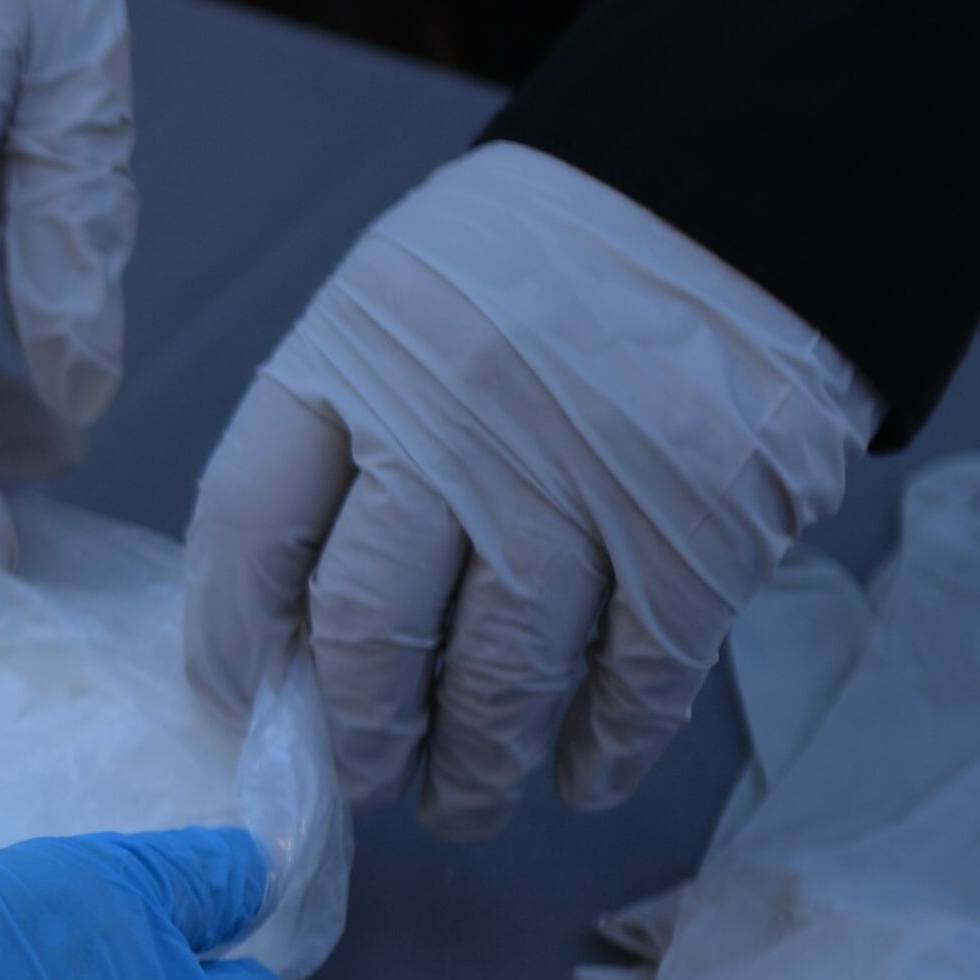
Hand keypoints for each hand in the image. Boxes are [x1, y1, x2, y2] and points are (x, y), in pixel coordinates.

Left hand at [184, 142, 878, 839]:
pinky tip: (581, 776)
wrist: (748, 178)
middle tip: (363, 772)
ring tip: (463, 801)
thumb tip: (293, 618)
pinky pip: (638, 679)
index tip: (245, 695)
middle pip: (365, 627)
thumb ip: (345, 431)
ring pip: (499, 677)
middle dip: (358, 731)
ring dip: (475, 765)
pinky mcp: (702, 532)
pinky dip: (605, 746)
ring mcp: (582, 485)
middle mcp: (456, 424)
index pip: (249, 524)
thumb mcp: (404, 297)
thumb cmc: (549, 261)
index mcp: (358, 354)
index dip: (231, 634)